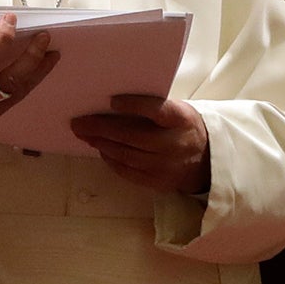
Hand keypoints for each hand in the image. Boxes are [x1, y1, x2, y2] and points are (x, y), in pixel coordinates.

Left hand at [70, 95, 210, 195]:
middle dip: (101, 128)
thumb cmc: (182, 127)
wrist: (206, 160)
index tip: (112, 101)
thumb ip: (154, 107)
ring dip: (101, 144)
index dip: (134, 106)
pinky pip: (128, 171)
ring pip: (126, 155)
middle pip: (133, 136)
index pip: (157, 111)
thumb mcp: (178, 111)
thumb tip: (112, 102)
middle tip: (79, 123)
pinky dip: (111, 160)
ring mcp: (166, 166)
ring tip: (84, 135)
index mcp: (181, 120)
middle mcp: (174, 144)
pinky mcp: (158, 182)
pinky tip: (101, 150)